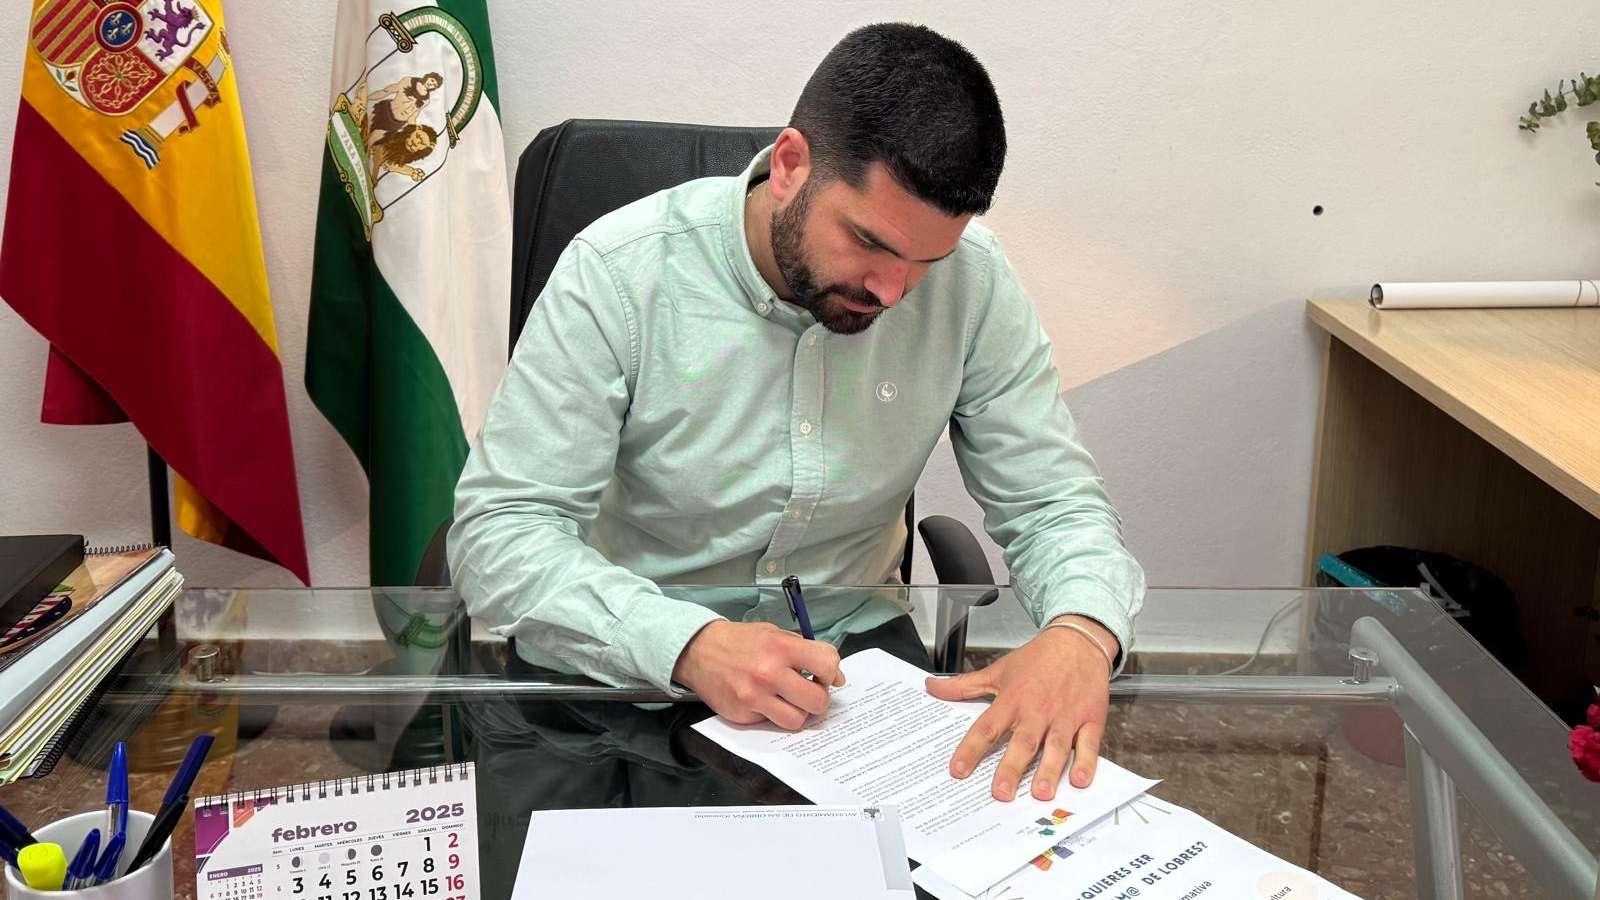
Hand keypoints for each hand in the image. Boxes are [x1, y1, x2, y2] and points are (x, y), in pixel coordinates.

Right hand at [673, 620, 845, 730]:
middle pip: (818, 700)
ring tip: (789, 700)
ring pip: (797, 720)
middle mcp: (769, 673)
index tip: (826, 675)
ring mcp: (754, 697)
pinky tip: (765, 701)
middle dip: (819, 697)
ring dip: (798, 712)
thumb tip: (835, 676)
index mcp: (781, 647)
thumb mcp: (775, 633)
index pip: (827, 663)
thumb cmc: (741, 642)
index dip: (832, 671)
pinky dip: (773, 715)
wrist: (699, 651)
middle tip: (809, 691)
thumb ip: (805, 652)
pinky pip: (772, 723)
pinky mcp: (742, 714)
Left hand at [925, 616, 1115, 801]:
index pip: (987, 727)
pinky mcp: (1090, 719)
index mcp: (1012, 700)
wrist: (1078, 641)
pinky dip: (1086, 762)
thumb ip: (964, 685)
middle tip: (1001, 793)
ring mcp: (1065, 716)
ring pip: (1056, 747)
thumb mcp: (998, 670)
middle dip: (1011, 768)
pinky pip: (1088, 744)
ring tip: (1041, 794)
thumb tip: (932, 687)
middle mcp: (1037, 710)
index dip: (971, 749)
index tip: (958, 770)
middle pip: (1022, 742)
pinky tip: (1079, 780)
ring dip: (1049, 770)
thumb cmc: (1038, 659)